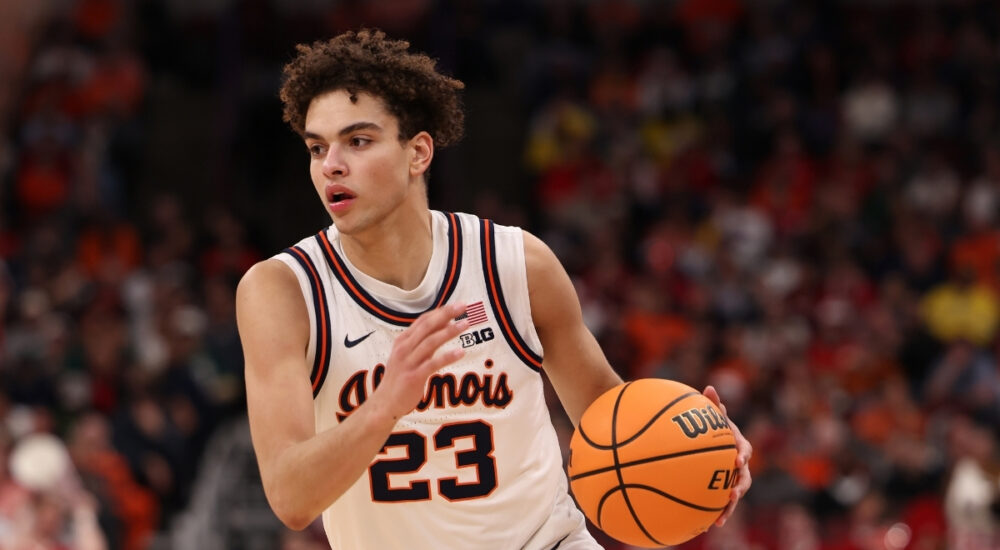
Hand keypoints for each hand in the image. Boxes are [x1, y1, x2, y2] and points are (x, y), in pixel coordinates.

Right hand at [377, 303, 469, 419]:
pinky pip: (433, 364)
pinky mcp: (414, 377)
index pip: (423, 320)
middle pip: (427, 326)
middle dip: (446, 314)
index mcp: (403, 341)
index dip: (440, 311)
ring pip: (430, 342)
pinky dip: (447, 357)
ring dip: (449, 331)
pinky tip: (461, 352)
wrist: (385, 403)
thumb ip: (425, 341)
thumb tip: (445, 324)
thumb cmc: (400, 377)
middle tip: (463, 306)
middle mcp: (404, 348)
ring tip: (466, 324)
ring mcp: (408, 362)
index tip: (457, 305)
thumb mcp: (408, 355)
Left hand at [702, 385, 751, 526]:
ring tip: (722, 516)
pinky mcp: (726, 490)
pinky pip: (725, 503)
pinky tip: (712, 525)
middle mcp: (740, 465)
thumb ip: (713, 405)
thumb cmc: (715, 429)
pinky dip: (721, 512)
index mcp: (739, 446)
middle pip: (745, 478)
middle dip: (740, 486)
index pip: (744, 450)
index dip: (743, 455)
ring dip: (730, 505)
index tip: (737, 460)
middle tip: (732, 492)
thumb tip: (709, 387)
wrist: (715, 445)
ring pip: (737, 494)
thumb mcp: (714, 418)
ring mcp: (735, 479)